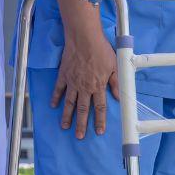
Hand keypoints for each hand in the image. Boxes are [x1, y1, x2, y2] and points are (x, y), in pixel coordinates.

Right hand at [52, 24, 117, 139]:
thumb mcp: (114, 66)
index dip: (100, 121)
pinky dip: (56, 97)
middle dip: (81, 124)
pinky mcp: (64, 75)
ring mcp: (72, 82)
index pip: (100, 107)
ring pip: (69, 103)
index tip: (98, 131)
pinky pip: (59, 89)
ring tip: (65, 127)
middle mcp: (84, 87)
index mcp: (98, 86)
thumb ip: (116, 83)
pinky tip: (53, 105)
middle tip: (79, 136)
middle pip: (83, 109)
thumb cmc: (101, 50)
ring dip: (67, 116)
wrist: (84, 38)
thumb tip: (120, 97)